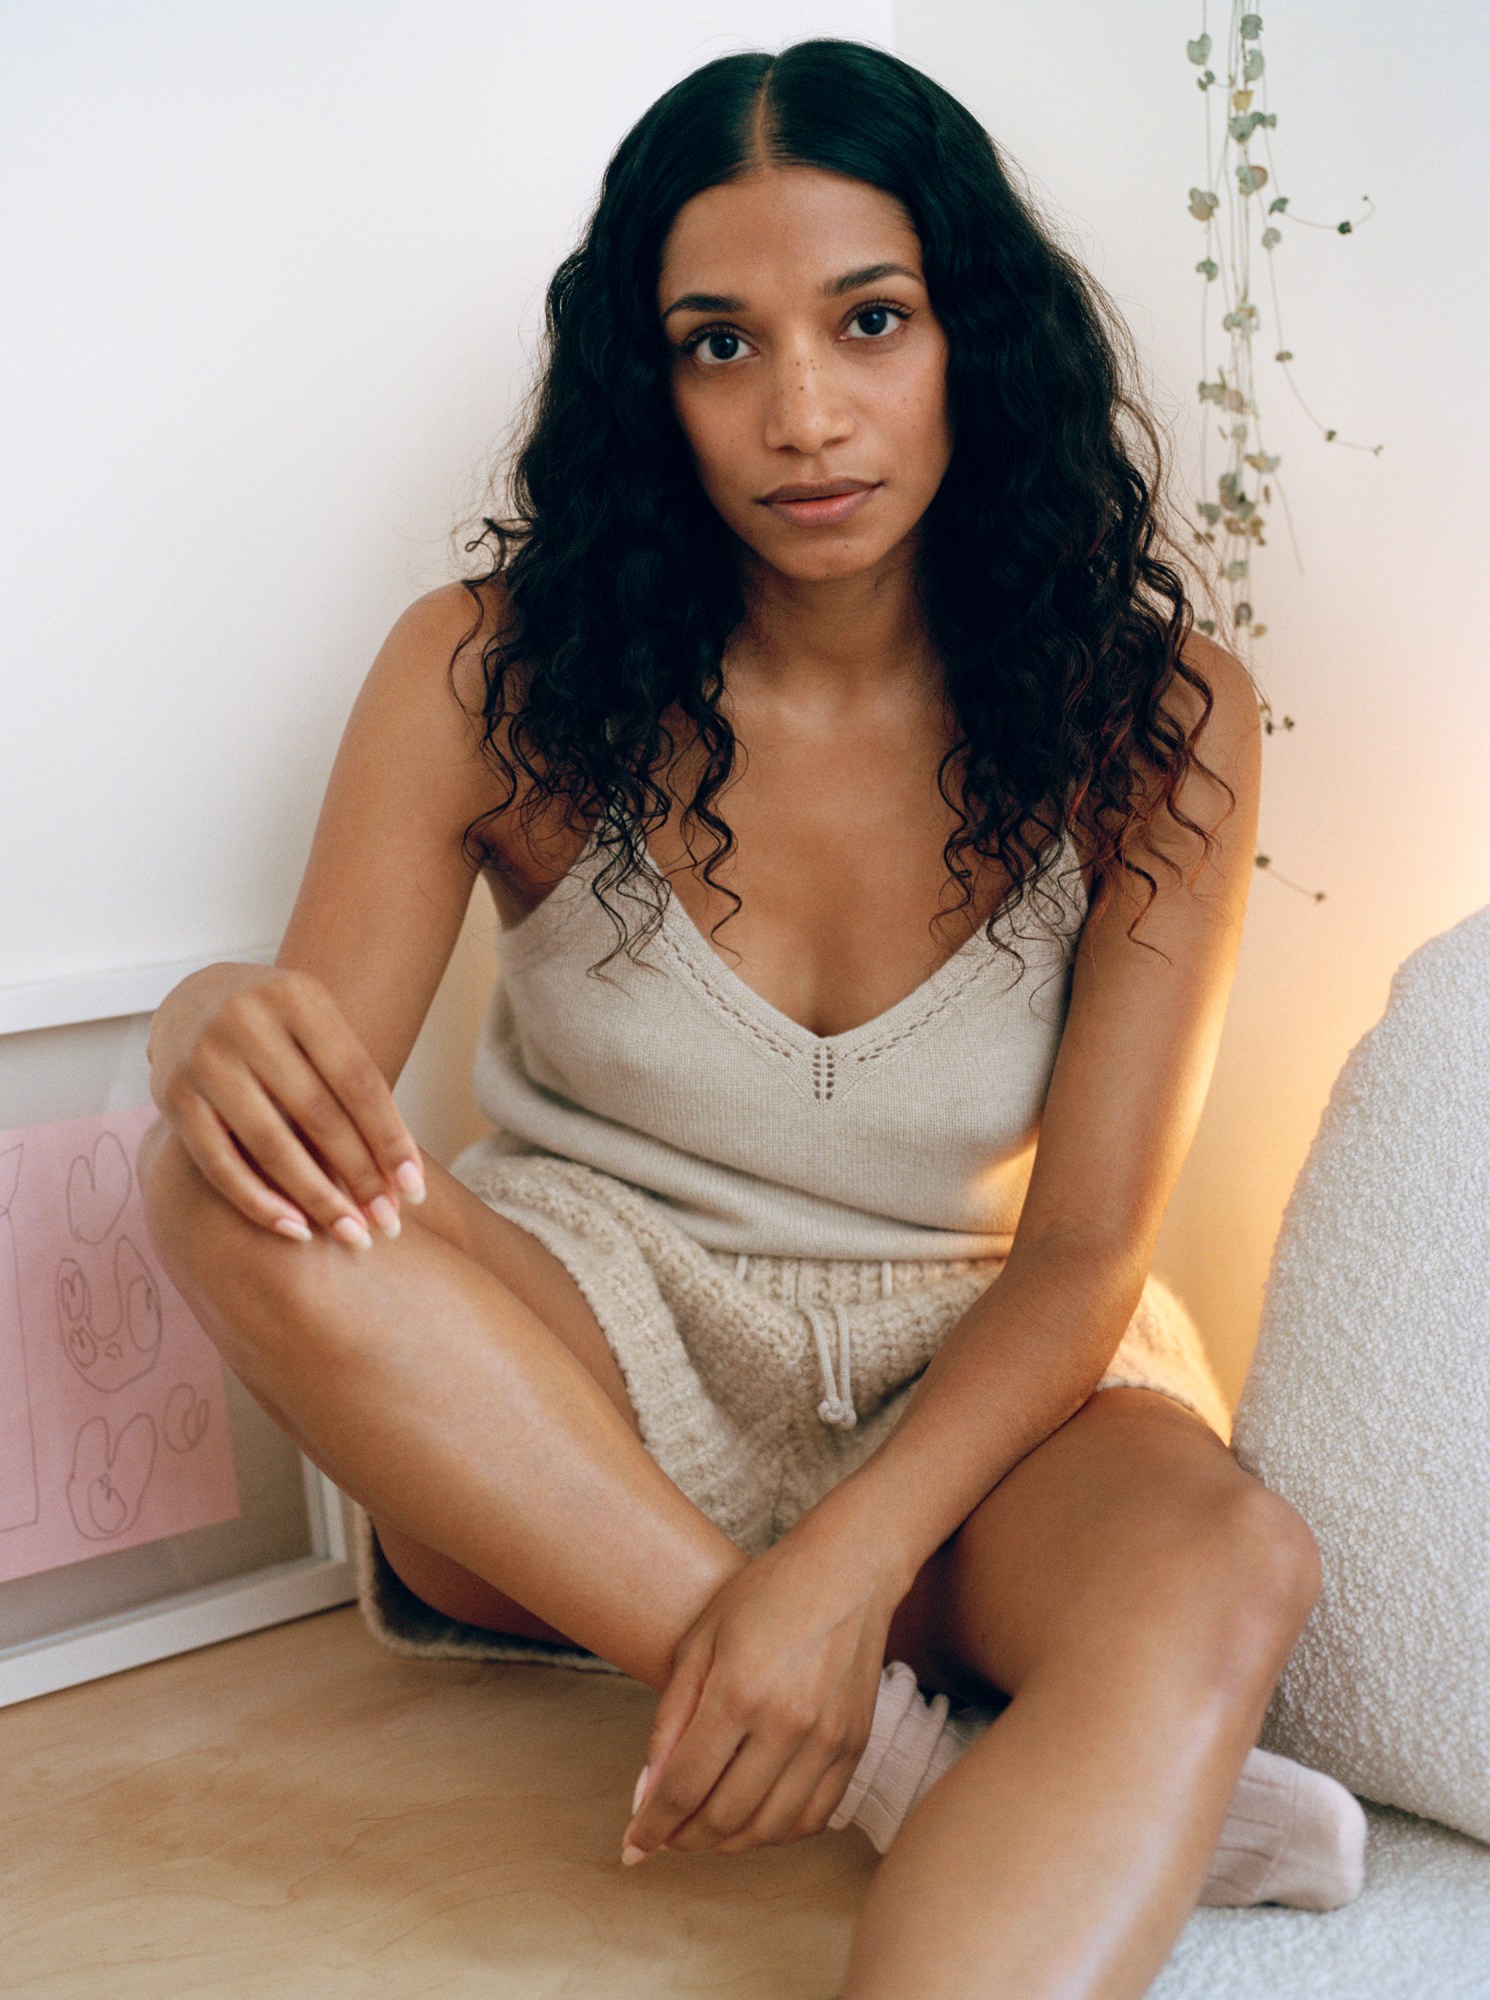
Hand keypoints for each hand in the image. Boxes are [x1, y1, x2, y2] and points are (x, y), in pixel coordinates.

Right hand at [146, 961, 425, 1244]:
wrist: (193, 998)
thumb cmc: (280, 1029)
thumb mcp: (321, 1033)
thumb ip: (356, 1090)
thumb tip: (403, 1177)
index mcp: (298, 997)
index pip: (358, 1080)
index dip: (390, 1138)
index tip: (416, 1189)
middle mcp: (246, 1021)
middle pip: (318, 1114)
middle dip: (360, 1176)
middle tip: (389, 1224)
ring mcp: (203, 1058)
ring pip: (271, 1144)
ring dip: (318, 1198)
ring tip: (353, 1235)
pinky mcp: (171, 1097)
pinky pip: (221, 1164)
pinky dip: (261, 1203)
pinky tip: (298, 1230)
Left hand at [619, 1519, 903, 1861]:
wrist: (848, 1571)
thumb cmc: (766, 1594)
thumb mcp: (700, 1641)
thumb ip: (670, 1720)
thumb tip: (646, 1793)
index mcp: (738, 1692)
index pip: (683, 1788)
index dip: (651, 1826)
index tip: (633, 1845)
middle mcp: (786, 1724)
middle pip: (724, 1818)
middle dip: (684, 1839)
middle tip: (665, 1835)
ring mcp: (826, 1740)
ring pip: (769, 1829)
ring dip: (728, 1844)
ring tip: (703, 1831)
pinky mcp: (854, 1746)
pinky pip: (813, 1818)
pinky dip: (777, 1833)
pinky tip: (754, 1819)